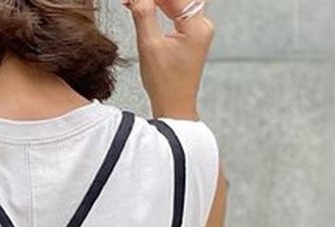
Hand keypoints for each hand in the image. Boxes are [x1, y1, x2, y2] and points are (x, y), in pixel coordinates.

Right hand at [122, 0, 214, 119]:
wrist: (174, 107)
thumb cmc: (165, 85)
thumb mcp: (149, 46)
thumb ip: (143, 14)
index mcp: (197, 26)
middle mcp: (202, 25)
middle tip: (132, 0)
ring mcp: (199, 30)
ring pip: (176, 3)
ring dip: (155, 0)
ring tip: (133, 2)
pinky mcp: (192, 36)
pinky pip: (176, 13)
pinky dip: (160, 9)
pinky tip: (144, 7)